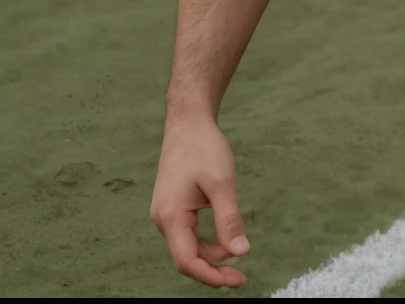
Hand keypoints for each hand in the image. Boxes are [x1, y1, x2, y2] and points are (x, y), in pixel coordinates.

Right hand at [150, 112, 249, 287]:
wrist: (188, 122)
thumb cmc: (204, 149)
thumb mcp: (222, 184)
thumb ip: (229, 220)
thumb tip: (241, 253)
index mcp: (170, 217)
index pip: (187, 261)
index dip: (211, 276)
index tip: (237, 281)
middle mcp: (163, 219)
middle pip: (187, 257)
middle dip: (213, 270)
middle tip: (241, 277)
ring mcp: (167, 213)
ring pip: (188, 246)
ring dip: (211, 256)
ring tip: (237, 259)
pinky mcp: (174, 206)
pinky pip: (189, 233)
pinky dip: (206, 241)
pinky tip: (225, 241)